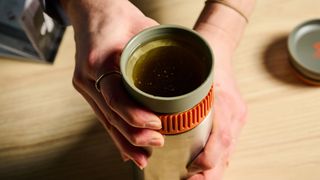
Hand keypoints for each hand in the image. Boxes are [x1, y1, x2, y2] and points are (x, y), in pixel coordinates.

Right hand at [61, 0, 162, 168]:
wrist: (92, 9)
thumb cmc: (117, 15)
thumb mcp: (143, 28)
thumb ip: (159, 51)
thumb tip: (187, 71)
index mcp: (99, 61)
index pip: (115, 97)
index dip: (135, 115)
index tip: (156, 125)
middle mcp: (87, 77)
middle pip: (110, 116)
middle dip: (133, 135)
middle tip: (157, 144)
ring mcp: (85, 84)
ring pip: (105, 120)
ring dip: (124, 140)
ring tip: (142, 157)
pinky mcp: (88, 88)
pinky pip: (102, 115)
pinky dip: (115, 132)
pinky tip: (126, 147)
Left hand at [185, 1, 253, 177]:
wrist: (217, 48)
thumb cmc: (198, 61)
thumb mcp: (182, 76)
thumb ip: (168, 101)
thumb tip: (143, 128)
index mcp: (222, 100)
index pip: (222, 136)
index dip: (209, 157)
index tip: (192, 168)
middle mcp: (233, 111)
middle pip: (227, 150)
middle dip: (211, 173)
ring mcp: (237, 115)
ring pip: (229, 150)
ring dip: (214, 170)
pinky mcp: (235, 118)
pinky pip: (228, 143)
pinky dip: (217, 160)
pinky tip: (204, 170)